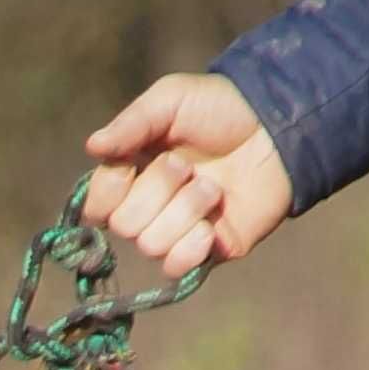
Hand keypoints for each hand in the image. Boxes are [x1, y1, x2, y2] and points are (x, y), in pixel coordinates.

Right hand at [82, 74, 292, 278]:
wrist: (276, 130)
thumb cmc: (220, 109)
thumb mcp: (171, 100)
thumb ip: (131, 124)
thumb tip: (91, 146)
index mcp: (131, 172)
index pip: (96, 205)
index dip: (109, 191)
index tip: (133, 162)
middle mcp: (148, 207)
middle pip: (124, 225)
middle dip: (157, 191)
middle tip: (187, 166)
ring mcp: (176, 232)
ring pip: (151, 245)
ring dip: (185, 211)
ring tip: (212, 188)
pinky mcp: (204, 253)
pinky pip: (177, 268)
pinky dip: (192, 247)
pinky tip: (212, 225)